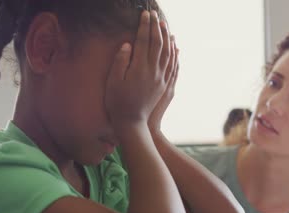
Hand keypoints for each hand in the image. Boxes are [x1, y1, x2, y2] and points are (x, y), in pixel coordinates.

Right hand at [105, 11, 173, 133]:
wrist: (131, 122)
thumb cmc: (117, 102)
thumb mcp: (113, 81)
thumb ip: (120, 61)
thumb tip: (129, 44)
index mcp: (139, 68)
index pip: (143, 41)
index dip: (144, 26)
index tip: (145, 14)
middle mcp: (153, 72)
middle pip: (158, 44)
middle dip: (157, 28)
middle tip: (155, 16)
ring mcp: (161, 79)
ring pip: (168, 54)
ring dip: (168, 38)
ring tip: (166, 27)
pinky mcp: (165, 86)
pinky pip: (173, 66)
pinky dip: (175, 54)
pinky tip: (175, 47)